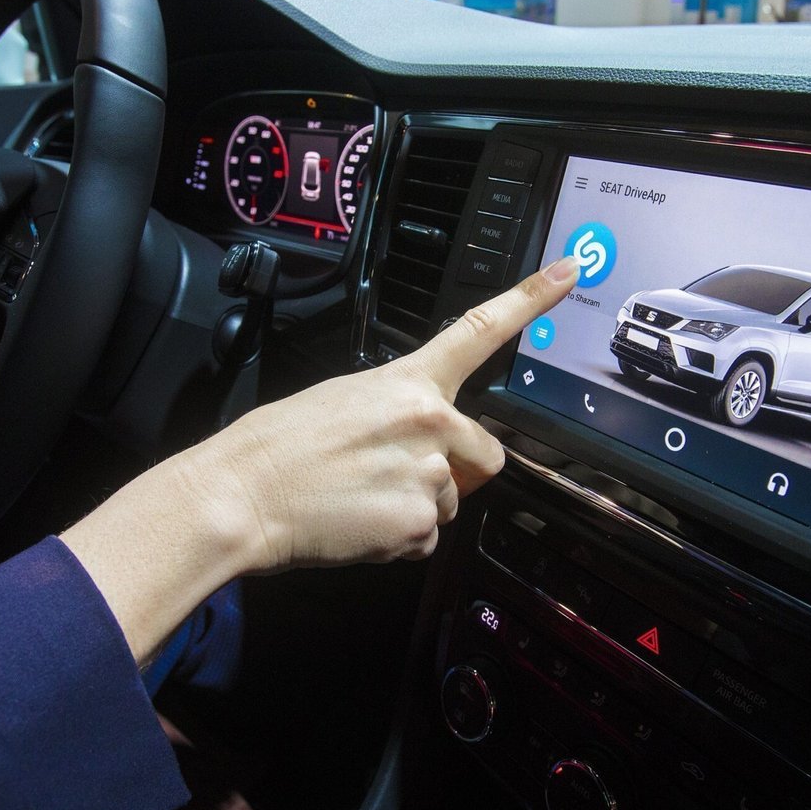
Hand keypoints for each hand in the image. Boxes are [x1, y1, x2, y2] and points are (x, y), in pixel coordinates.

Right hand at [199, 254, 580, 571]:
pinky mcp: (419, 524)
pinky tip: (360, 523)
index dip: (531, 298)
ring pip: (453, 501)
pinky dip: (399, 539)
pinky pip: (428, 539)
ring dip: (419, 507)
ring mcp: (429, 474)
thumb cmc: (279, 447)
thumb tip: (425, 441)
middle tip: (394, 477)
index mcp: (409, 381)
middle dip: (455, 472)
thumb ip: (401, 411)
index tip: (569, 270)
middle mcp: (430, 421)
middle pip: (485, 455)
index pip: (480, 329)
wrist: (242, 495)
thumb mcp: (345, 400)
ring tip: (362, 498)